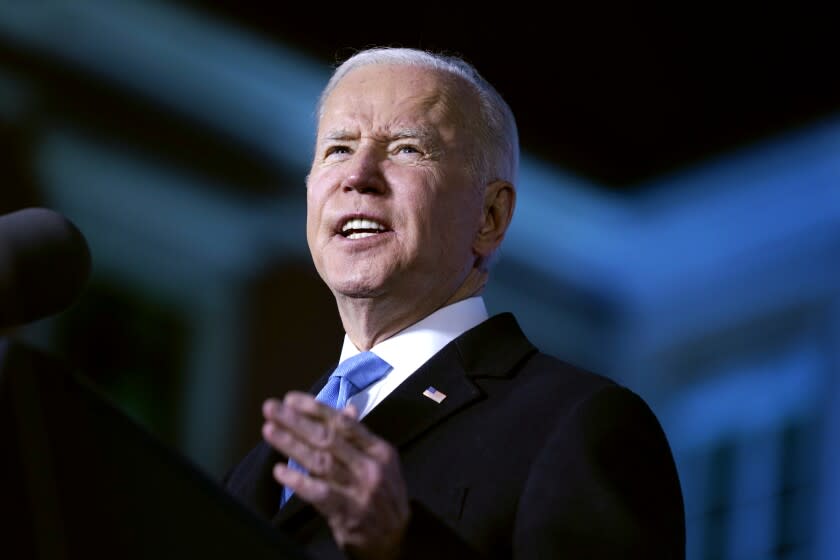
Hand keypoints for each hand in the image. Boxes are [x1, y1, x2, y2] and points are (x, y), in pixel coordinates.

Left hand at [262, 392, 409, 559]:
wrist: (395, 538)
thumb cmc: (383, 495)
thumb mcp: (380, 462)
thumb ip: (359, 438)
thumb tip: (347, 409)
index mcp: (379, 450)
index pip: (344, 423)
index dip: (315, 409)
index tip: (291, 399)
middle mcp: (370, 467)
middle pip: (328, 438)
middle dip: (296, 421)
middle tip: (271, 408)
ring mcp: (359, 490)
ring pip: (320, 462)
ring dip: (291, 444)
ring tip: (269, 430)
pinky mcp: (347, 512)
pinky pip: (318, 493)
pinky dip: (298, 481)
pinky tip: (279, 471)